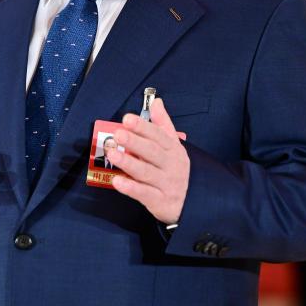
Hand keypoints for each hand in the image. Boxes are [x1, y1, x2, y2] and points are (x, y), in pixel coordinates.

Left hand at [107, 97, 189, 223]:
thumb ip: (163, 124)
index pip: (158, 135)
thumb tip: (157, 102)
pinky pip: (144, 194)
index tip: (127, 119)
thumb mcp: (174, 146)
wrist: (193, 203)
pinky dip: (130, 188)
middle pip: (152, 152)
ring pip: (146, 172)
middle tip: (118, 134)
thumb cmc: (177, 171)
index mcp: (174, 149)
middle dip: (135, 142)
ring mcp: (166, 184)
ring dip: (128, 163)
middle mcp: (171, 165)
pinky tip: (117, 181)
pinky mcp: (160, 201)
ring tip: (113, 154)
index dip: (143, 127)